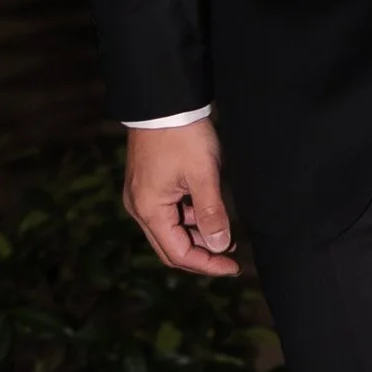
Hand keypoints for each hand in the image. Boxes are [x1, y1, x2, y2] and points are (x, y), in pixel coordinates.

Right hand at [124, 119, 235, 274]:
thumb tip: (220, 246)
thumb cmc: (183, 136)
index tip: (232, 267)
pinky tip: (210, 215)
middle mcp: (139, 208)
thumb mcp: (203, 175)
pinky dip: (189, 219)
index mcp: (150, 210)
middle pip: (170, 247)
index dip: (206, 264)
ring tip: (225, 236)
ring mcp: (141, 197)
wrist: (164, 103)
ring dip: (196, 237)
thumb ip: (212, 213)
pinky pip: (168, 214)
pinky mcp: (148, 186)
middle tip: (230, 260)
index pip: (178, 253)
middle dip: (200, 256)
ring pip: (170, 231)